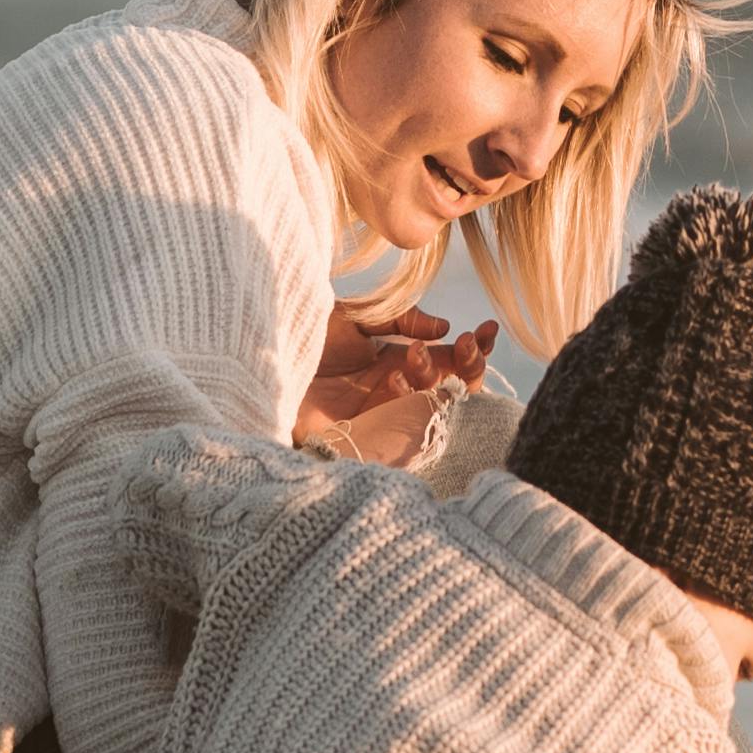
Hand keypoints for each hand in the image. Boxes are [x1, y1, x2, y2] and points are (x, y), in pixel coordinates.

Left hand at [298, 298, 496, 465]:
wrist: (264, 368)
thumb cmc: (305, 341)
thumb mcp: (358, 317)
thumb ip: (401, 317)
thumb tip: (444, 327)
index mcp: (400, 360)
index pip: (450, 356)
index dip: (475, 345)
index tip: (488, 328)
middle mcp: (401, 388)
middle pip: (454, 386)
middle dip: (469, 365)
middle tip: (467, 343)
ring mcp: (388, 413)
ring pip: (437, 405)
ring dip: (436, 376)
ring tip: (414, 354)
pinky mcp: (371, 435)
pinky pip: (407, 424)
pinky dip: (408, 399)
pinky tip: (394, 378)